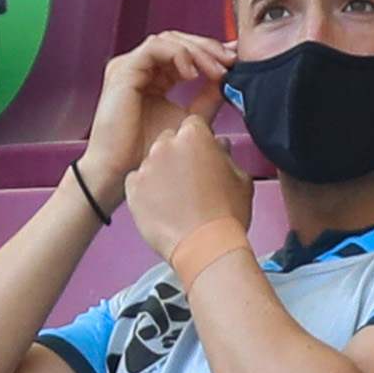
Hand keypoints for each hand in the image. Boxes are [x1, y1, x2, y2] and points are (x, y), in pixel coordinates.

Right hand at [76, 30, 228, 200]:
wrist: (123, 169)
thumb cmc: (147, 151)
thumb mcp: (189, 120)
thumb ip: (207, 98)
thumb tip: (227, 81)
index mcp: (154, 77)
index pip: (185, 53)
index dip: (211, 53)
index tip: (235, 61)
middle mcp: (140, 68)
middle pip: (179, 41)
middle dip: (208, 49)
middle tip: (231, 61)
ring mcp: (129, 67)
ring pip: (169, 40)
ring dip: (198, 51)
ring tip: (216, 71)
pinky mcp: (123, 69)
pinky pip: (155, 47)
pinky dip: (179, 55)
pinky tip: (192, 74)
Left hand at [125, 104, 254, 261]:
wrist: (206, 246)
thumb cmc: (227, 213)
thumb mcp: (241, 178)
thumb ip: (227, 155)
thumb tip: (220, 147)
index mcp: (194, 136)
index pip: (192, 125)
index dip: (199, 141)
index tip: (202, 154)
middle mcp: (166, 145)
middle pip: (169, 140)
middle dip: (178, 154)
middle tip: (190, 179)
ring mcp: (146, 167)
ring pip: (152, 162)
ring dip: (161, 173)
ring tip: (177, 198)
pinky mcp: (132, 189)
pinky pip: (137, 182)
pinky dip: (146, 191)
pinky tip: (162, 206)